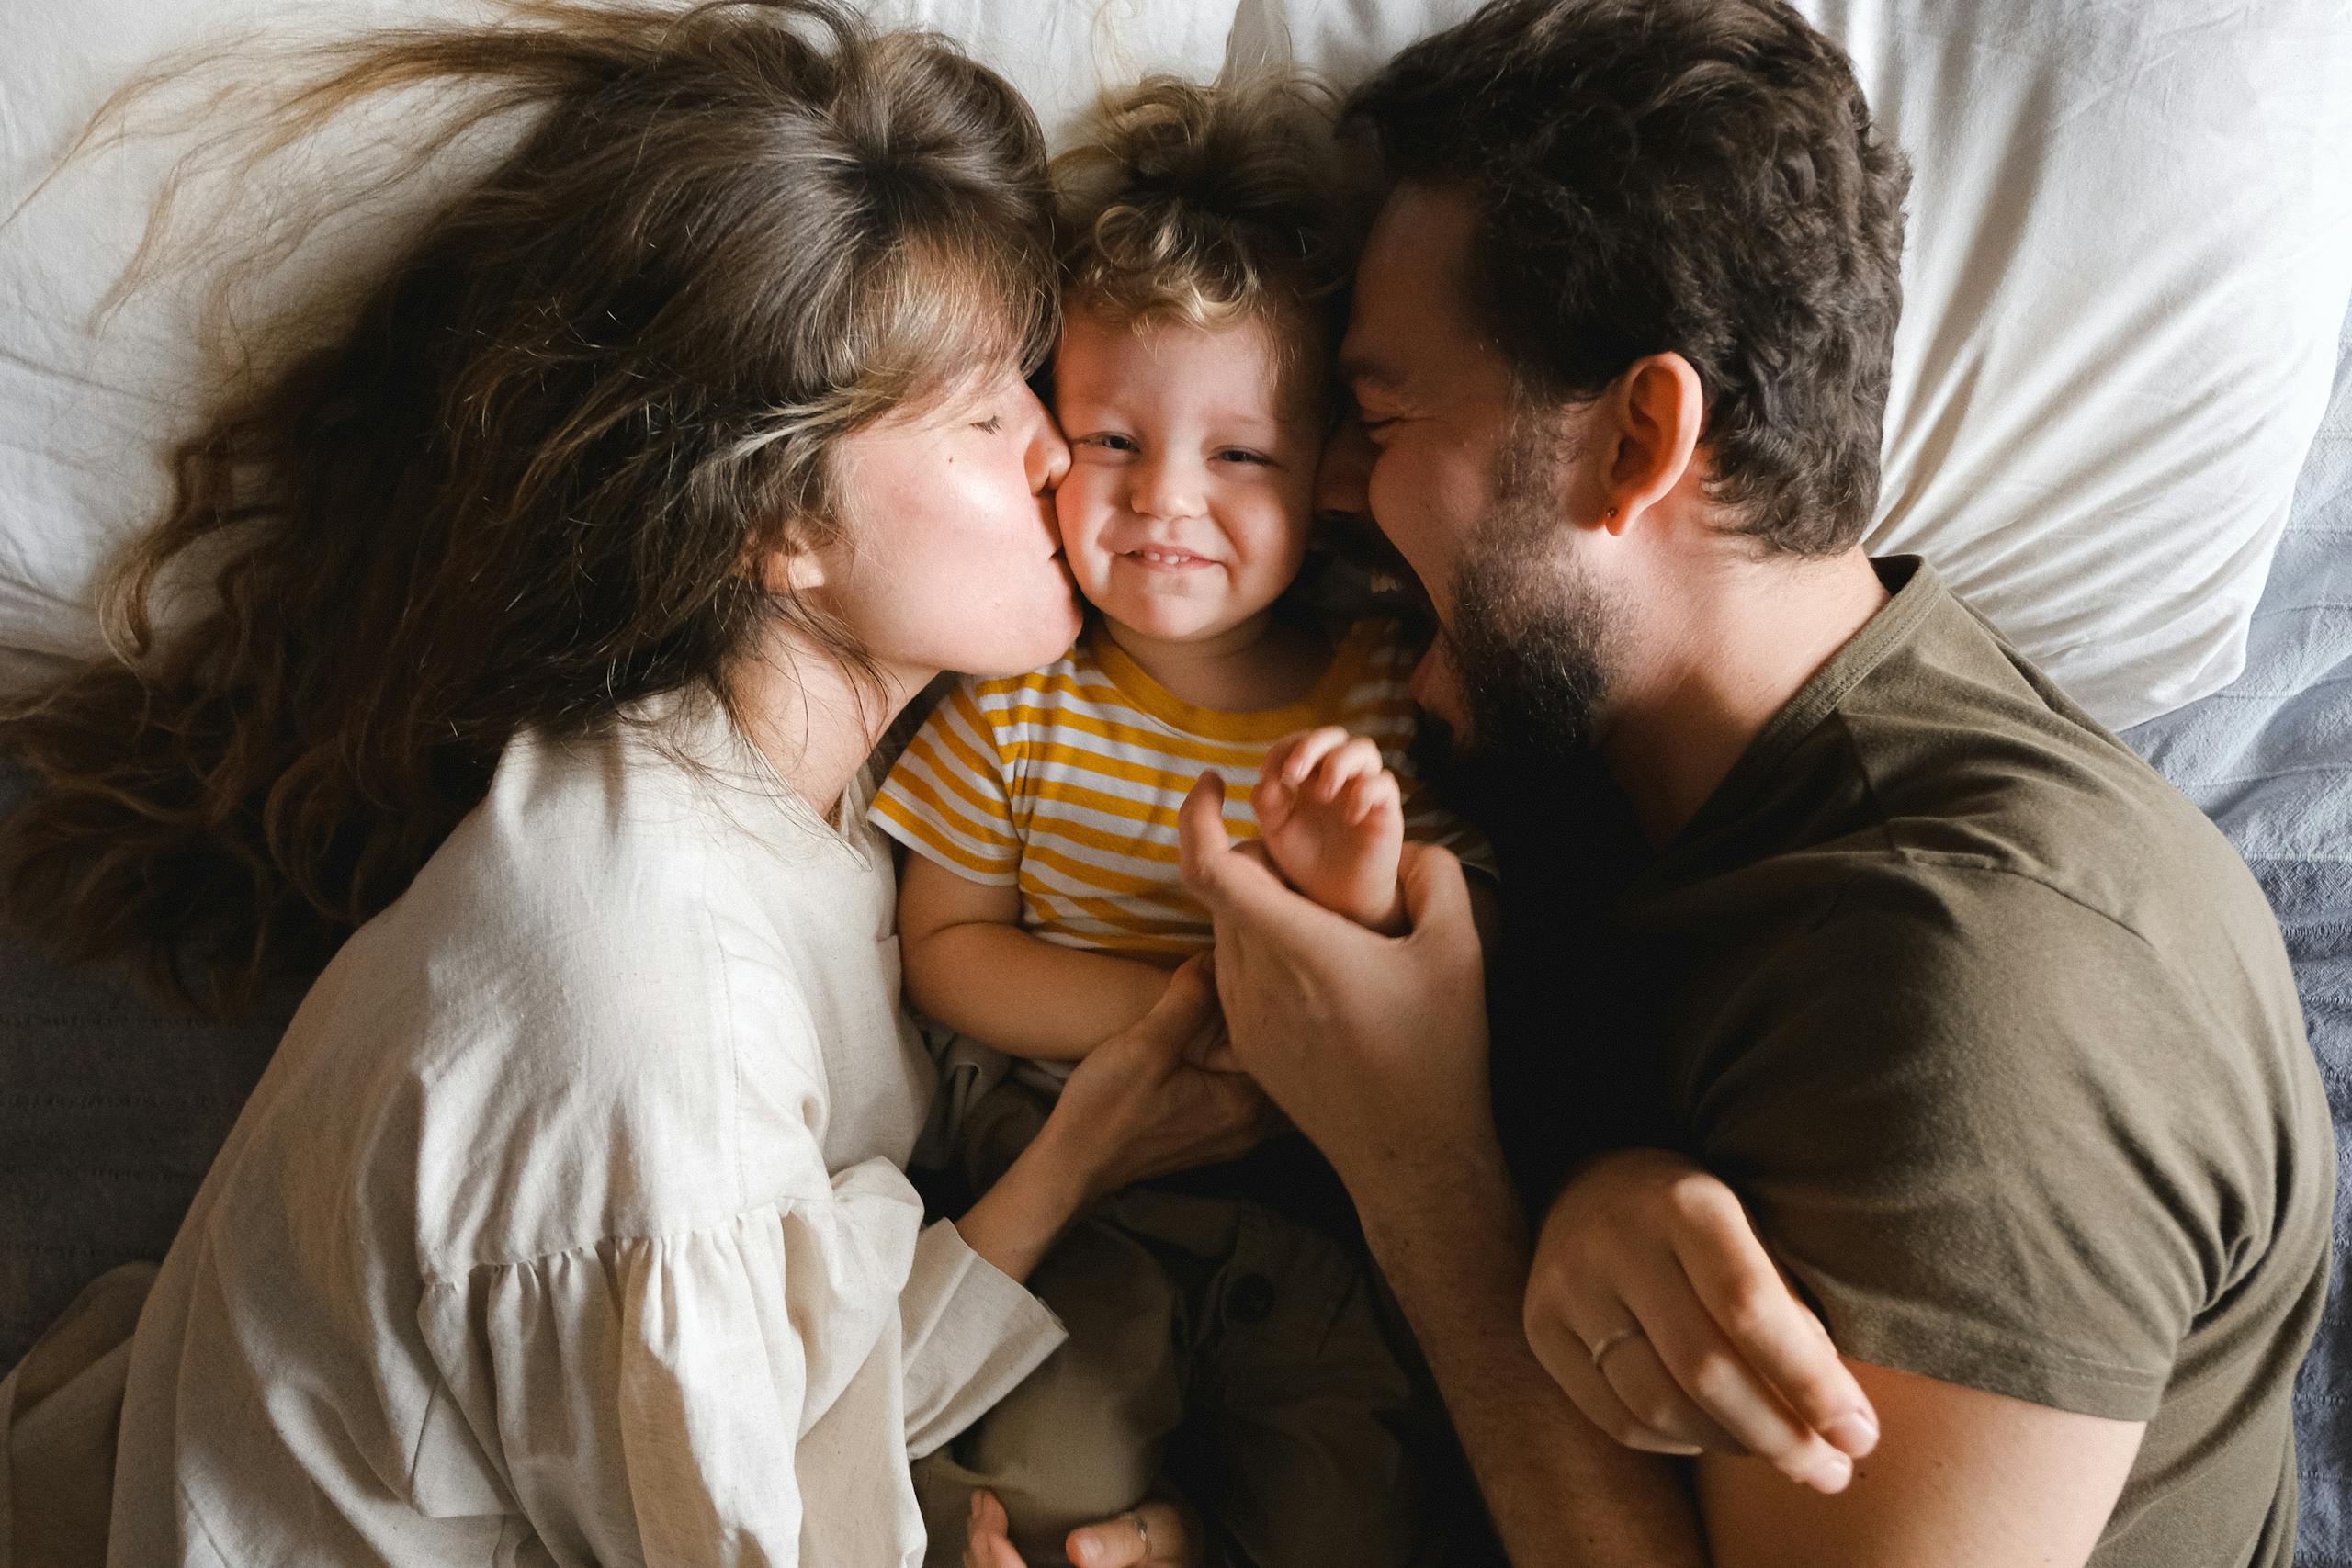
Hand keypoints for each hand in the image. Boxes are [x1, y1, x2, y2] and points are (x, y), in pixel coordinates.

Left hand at [963, 1489, 1201, 1567]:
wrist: (1176, 1550)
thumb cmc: (1171, 1540)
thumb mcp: (1165, 1532)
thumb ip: (1123, 1542)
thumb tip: (1079, 1550)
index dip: (1002, 1567)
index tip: (991, 1528)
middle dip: (983, 1555)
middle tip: (982, 1503)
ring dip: (980, 1557)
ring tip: (981, 1510)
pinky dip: (988, 1560)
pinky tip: (988, 1530)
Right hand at [1040, 954, 1277, 1201]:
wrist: (1072, 1163)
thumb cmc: (1105, 1109)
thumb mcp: (1146, 1044)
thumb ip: (1189, 999)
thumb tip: (1216, 956)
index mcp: (1244, 1103)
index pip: (1279, 1041)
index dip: (1270, 1000)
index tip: (1255, 968)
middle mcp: (1250, 1126)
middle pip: (1278, 1064)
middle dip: (1269, 1025)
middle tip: (1253, 982)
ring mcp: (1233, 1137)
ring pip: (1264, 1082)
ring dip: (1256, 1048)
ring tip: (1237, 1009)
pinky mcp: (1214, 1138)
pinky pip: (1246, 1097)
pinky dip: (1242, 1070)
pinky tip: (1223, 1045)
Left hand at [1176, 771, 1490, 1196]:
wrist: (1411, 1158)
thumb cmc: (1440, 1054)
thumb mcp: (1460, 951)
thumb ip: (1434, 874)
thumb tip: (1407, 843)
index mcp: (1300, 947)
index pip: (1211, 867)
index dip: (1196, 814)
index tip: (1212, 781)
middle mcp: (1255, 980)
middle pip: (1223, 891)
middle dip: (1256, 859)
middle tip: (1311, 861)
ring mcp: (1244, 1018)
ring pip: (1225, 932)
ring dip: (1257, 907)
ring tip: (1322, 918)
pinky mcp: (1247, 1046)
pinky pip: (1235, 974)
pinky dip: (1260, 950)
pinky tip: (1318, 969)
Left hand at [1253, 726, 1406, 931]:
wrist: (1336, 897)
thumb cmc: (1307, 861)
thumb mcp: (1277, 832)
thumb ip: (1267, 803)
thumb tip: (1265, 778)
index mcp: (1310, 776)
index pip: (1301, 741)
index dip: (1284, 748)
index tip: (1270, 773)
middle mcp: (1339, 777)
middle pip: (1334, 735)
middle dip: (1311, 745)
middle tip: (1293, 773)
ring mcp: (1363, 789)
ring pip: (1364, 749)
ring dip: (1339, 763)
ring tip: (1322, 794)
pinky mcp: (1385, 809)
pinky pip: (1384, 784)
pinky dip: (1365, 792)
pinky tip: (1349, 817)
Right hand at [1522, 1148, 1880, 1492]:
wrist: (1594, 1185)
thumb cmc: (1703, 1220)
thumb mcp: (1756, 1233)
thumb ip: (1792, 1312)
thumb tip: (1838, 1420)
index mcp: (1685, 1203)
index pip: (1749, 1307)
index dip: (1810, 1382)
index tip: (1860, 1435)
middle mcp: (1615, 1241)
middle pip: (1703, 1368)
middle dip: (1780, 1436)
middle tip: (1833, 1471)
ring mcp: (1568, 1286)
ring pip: (1657, 1406)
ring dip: (1734, 1447)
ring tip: (1782, 1456)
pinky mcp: (1541, 1328)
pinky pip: (1618, 1420)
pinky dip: (1681, 1444)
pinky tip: (1717, 1436)